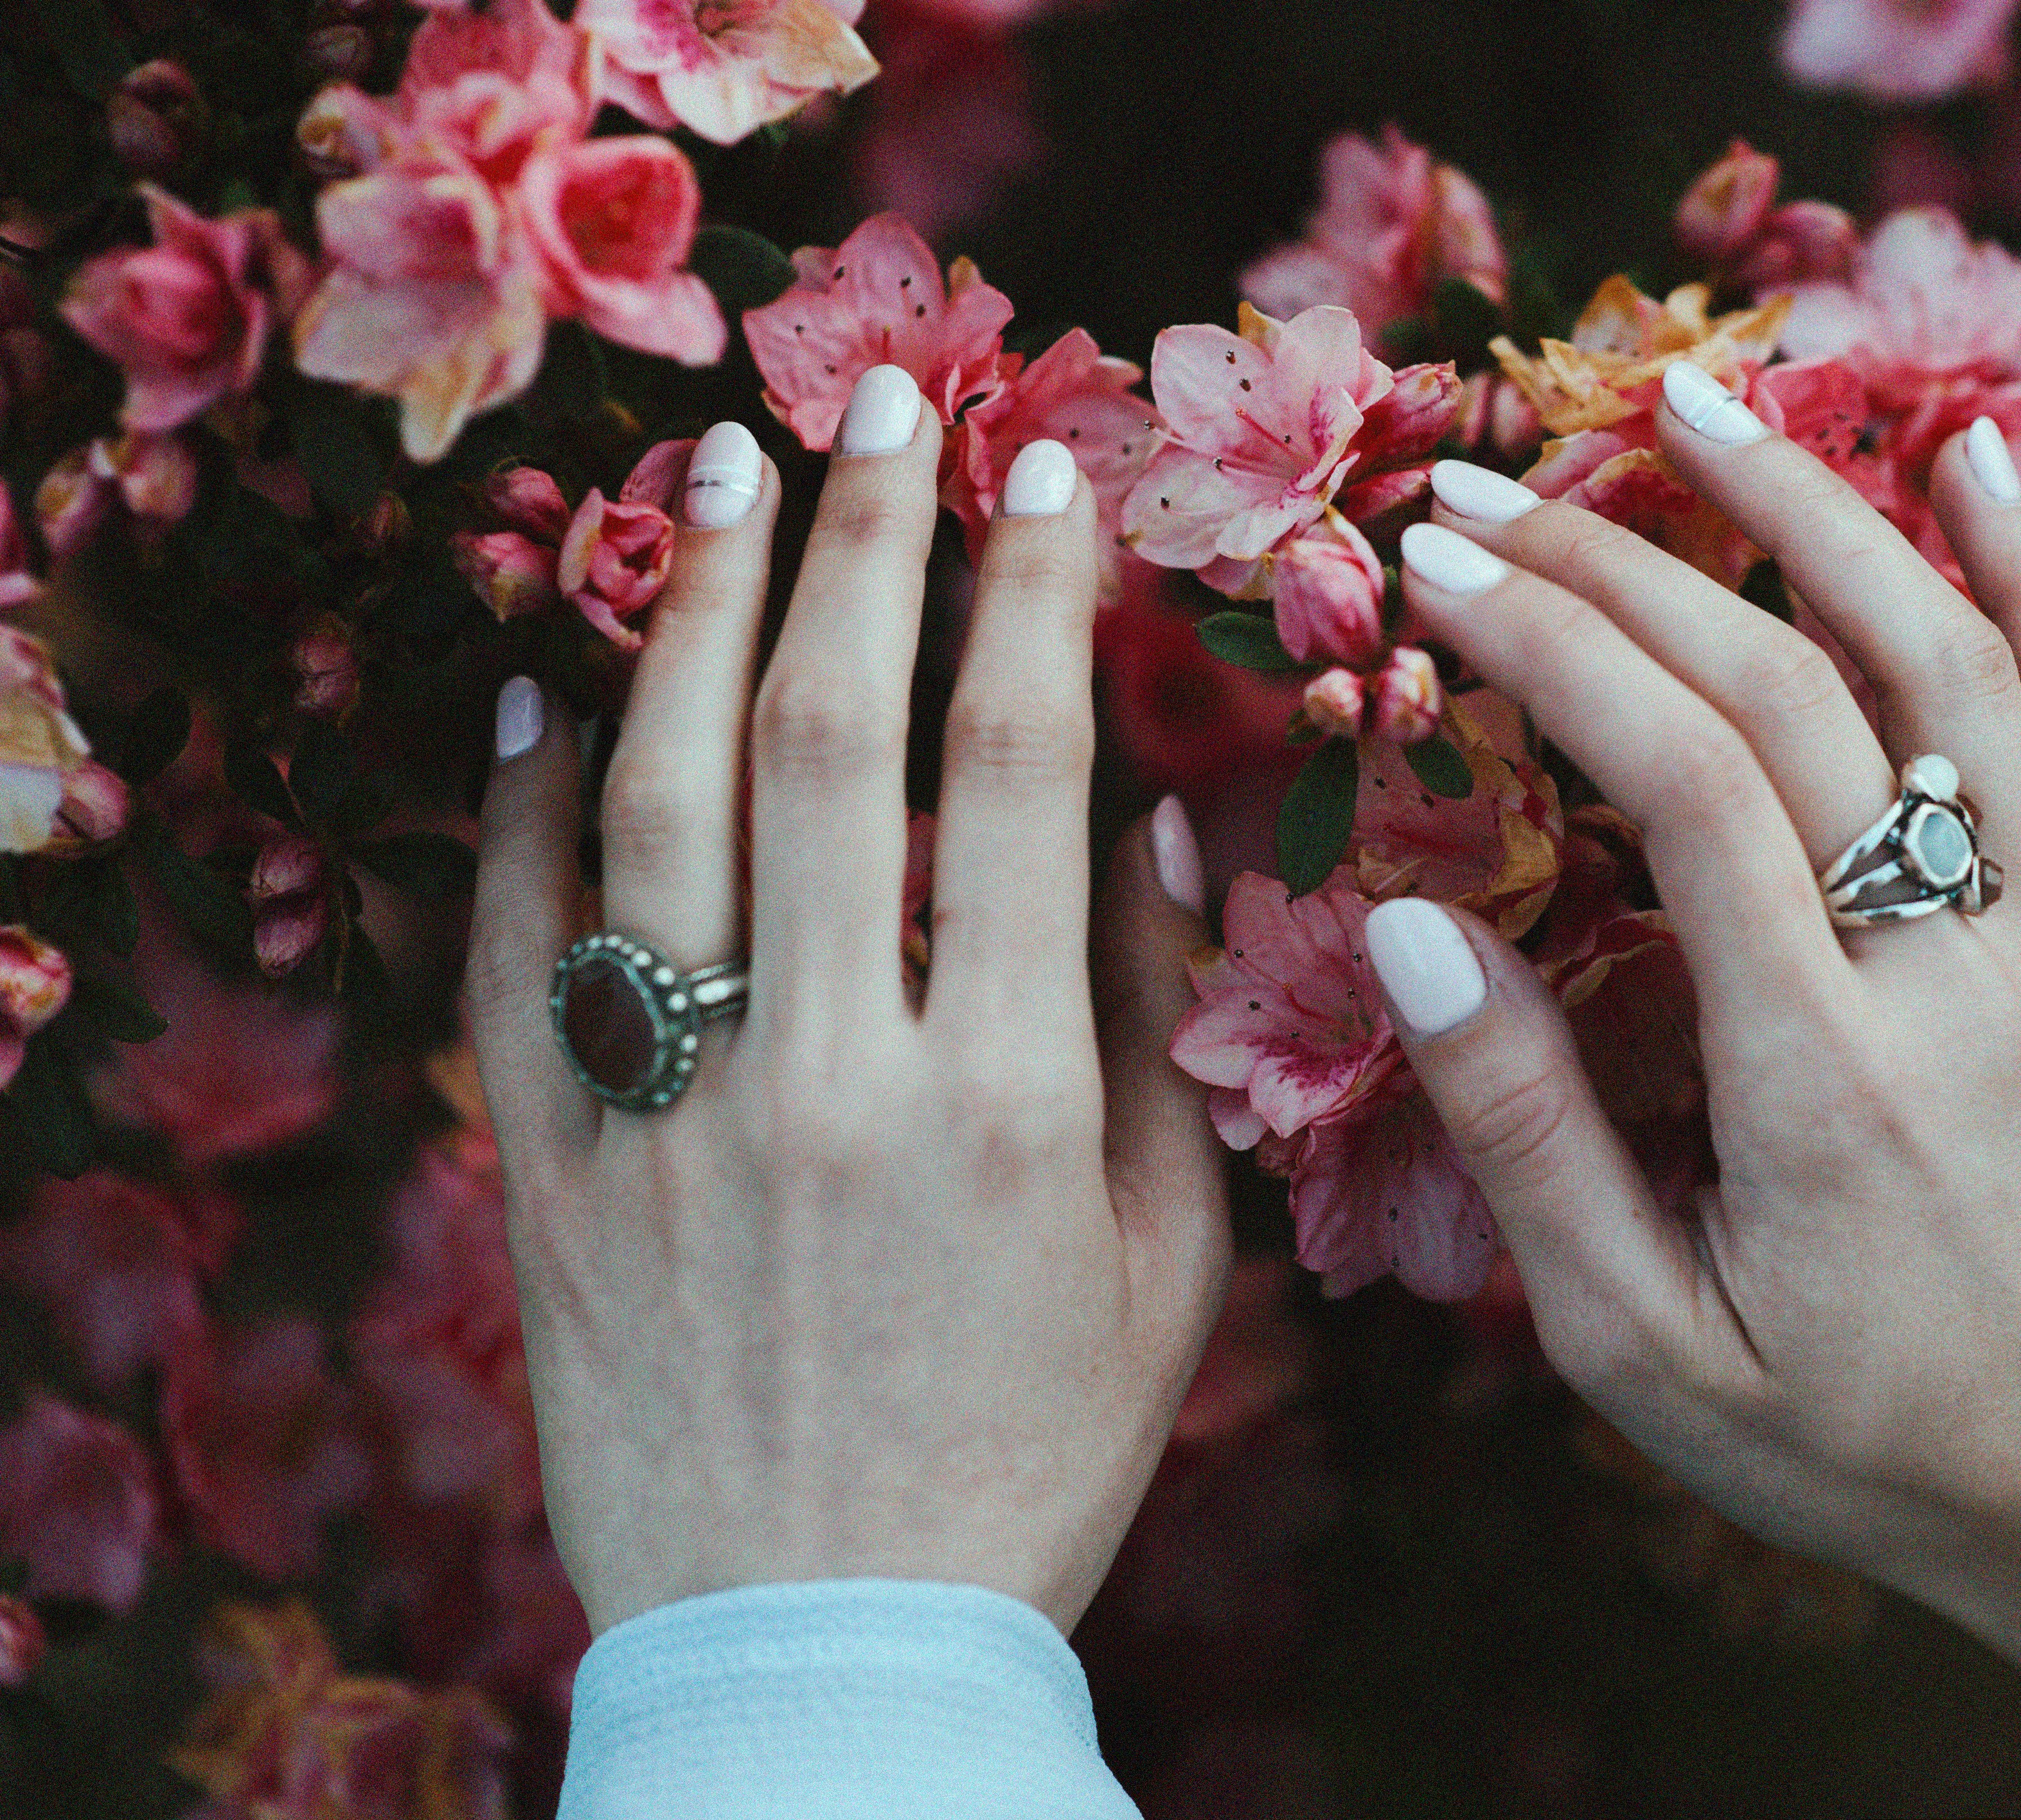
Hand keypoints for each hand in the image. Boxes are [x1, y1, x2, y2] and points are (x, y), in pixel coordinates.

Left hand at [464, 366, 1230, 1635]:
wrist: (825, 1642)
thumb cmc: (1034, 1451)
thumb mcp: (1165, 1262)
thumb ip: (1156, 1031)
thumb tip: (1144, 816)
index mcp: (1006, 1096)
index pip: (1019, 772)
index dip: (1035, 594)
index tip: (1048, 473)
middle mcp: (828, 1077)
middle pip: (825, 739)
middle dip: (858, 540)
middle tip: (876, 397)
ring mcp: (667, 1117)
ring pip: (651, 805)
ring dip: (685, 614)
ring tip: (711, 472)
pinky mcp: (548, 1171)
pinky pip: (510, 950)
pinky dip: (516, 804)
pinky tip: (544, 683)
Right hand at [1381, 368, 2020, 1726]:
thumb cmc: (1863, 1442)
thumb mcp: (1647, 1351)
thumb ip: (1528, 1143)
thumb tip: (1415, 939)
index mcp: (1822, 1078)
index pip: (1684, 782)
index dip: (1554, 642)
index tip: (1439, 565)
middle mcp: (1956, 973)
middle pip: (1793, 694)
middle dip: (1627, 566)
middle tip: (1490, 495)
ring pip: (1953, 666)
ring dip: (1822, 511)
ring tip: (1701, 402)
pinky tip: (1974, 460)